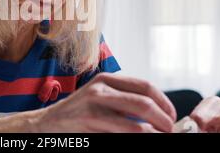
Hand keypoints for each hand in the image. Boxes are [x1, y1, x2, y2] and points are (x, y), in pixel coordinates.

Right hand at [32, 73, 176, 132]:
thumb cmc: (78, 111)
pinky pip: (123, 135)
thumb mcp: (99, 96)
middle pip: (145, 103)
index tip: (171, 116)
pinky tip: (140, 139)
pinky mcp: (89, 126)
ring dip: (154, 134)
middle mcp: (100, 90)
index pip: (145, 86)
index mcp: (106, 79)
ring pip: (136, 125)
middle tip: (170, 130)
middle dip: (164, 120)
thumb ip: (122, 97)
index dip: (164, 102)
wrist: (47, 123)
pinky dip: (138, 139)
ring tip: (159, 137)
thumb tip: (157, 110)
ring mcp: (93, 109)